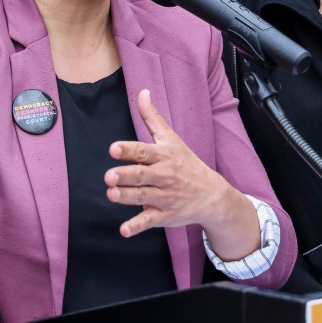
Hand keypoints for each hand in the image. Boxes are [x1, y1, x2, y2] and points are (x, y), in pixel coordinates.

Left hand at [105, 89, 259, 258]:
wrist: (212, 194)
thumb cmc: (186, 163)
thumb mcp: (172, 139)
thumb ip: (152, 117)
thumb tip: (142, 92)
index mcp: (163, 156)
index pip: (144, 151)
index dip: (129, 150)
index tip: (114, 148)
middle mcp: (164, 176)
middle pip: (142, 175)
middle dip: (125, 175)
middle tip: (109, 176)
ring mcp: (164, 196)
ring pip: (142, 197)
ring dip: (127, 197)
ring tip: (111, 195)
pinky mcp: (164, 215)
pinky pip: (149, 221)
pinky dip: (137, 226)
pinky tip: (124, 230)